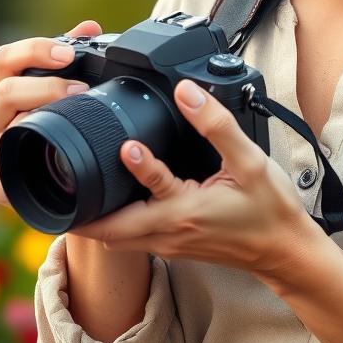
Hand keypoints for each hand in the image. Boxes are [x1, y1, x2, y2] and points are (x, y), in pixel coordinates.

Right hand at [0, 19, 100, 206]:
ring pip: (11, 127)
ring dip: (44, 117)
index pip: (6, 58)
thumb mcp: (59, 91)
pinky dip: (36, 157)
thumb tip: (91, 27)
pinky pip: (15, 167)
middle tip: (81, 89)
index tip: (68, 53)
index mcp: (3, 91)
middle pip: (7, 91)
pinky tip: (56, 151)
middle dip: (47, 86)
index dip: (35, 50)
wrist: (50, 183)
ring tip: (75, 116)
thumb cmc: (54, 128)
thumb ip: (71, 57)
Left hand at [69, 79, 321, 282]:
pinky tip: (113, 205)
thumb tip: (187, 91)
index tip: (123, 144)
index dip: (132, 169)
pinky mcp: (174, 247)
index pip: (145, 194)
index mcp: (185, 212)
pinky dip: (115, 224)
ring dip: (94, 219)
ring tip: (72, 193)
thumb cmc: (270, 210)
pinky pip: (132, 240)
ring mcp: (169, 244)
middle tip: (57, 185)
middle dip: (81, 212)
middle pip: (109, 232)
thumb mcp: (250, 162)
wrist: (284, 251)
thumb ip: (216, 125)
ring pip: (117, 238)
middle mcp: (169, 234)